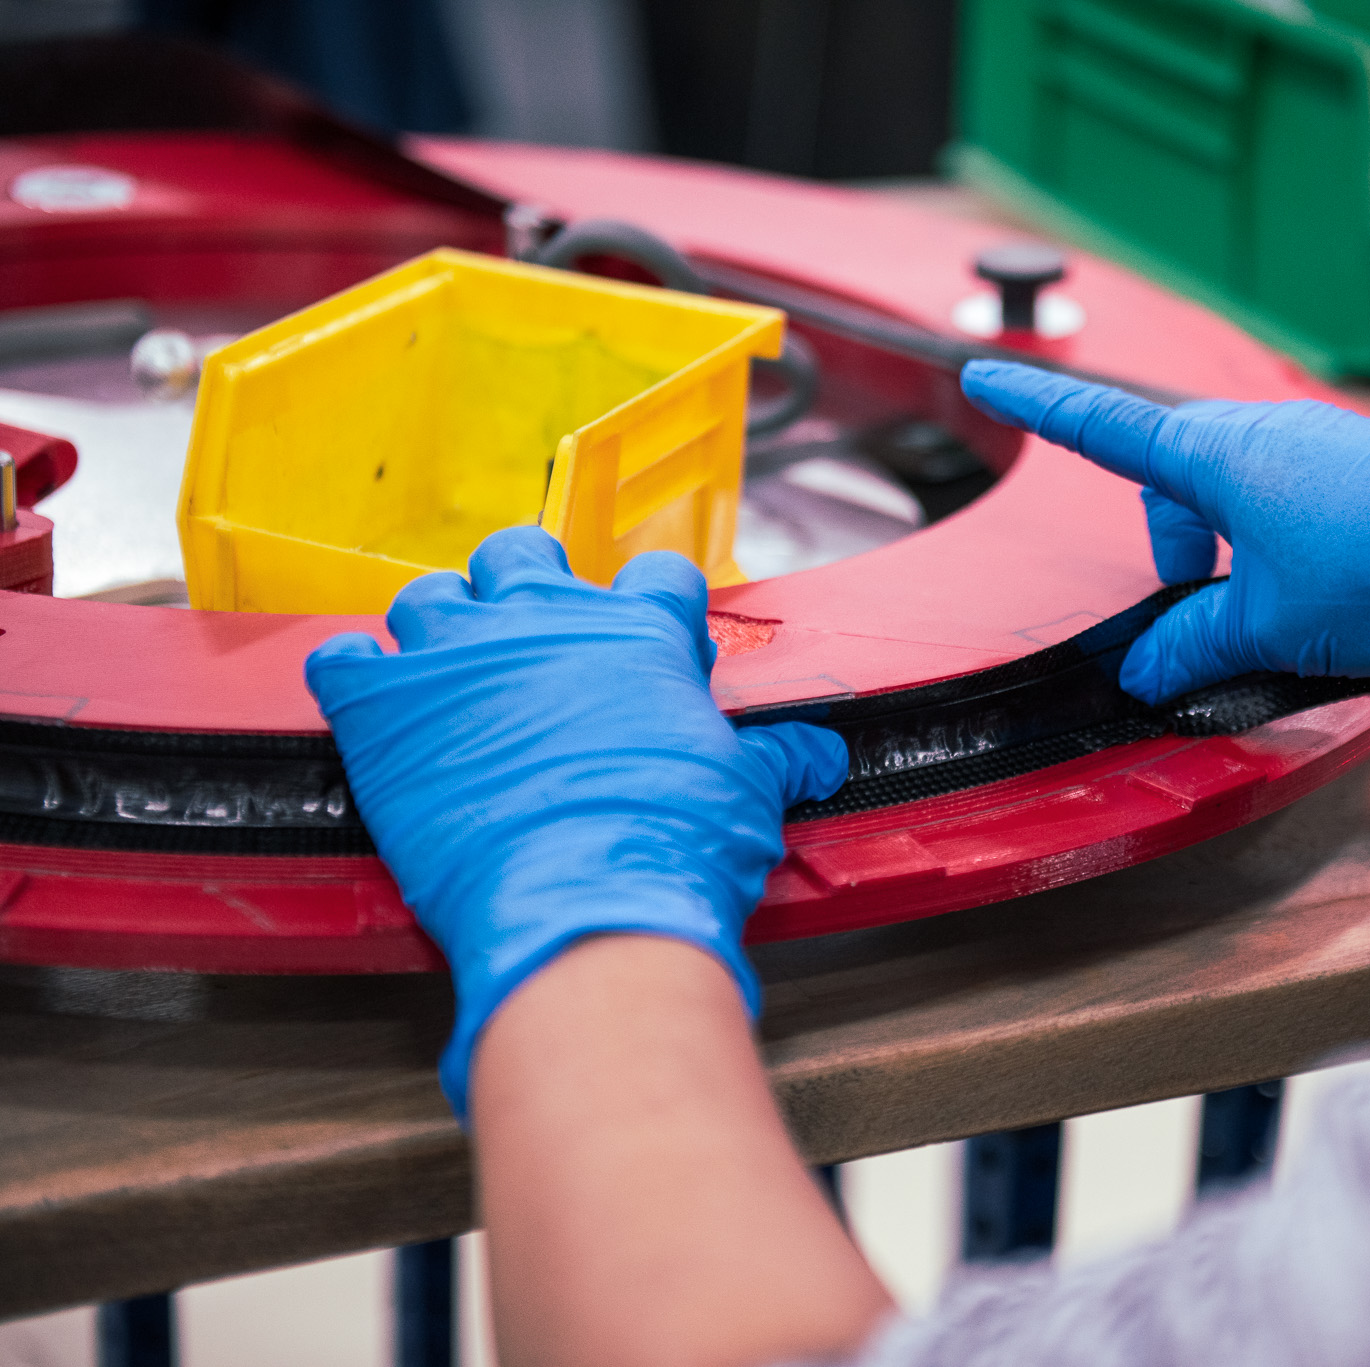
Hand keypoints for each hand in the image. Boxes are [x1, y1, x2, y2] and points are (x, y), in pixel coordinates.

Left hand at [303, 527, 846, 1119]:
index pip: (655, 575)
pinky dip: (356, 680)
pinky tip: (375, 709)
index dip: (653, 608)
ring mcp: (455, 655)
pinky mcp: (381, 707)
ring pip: (428, 596)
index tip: (652, 650)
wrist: (583, 901)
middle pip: (522, 552)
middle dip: (527, 587)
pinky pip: (344, 660)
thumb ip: (774, 757)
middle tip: (536, 645)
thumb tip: (819, 754)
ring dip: (440, 629)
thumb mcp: (746, 792)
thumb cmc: (674, 844)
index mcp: (638, 631)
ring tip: (451, 678)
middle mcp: (544, 619)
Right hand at [961, 361, 1369, 703]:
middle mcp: (1263, 436)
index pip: (1104, 425)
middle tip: (1202, 623)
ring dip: (1234, 569)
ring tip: (1281, 628)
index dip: (1039, 406)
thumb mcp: (1270, 626)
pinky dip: (1285, 565)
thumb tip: (1152, 668)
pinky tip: (1331, 613)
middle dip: (1174, 558)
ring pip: (1236, 510)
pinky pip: (1292, 518)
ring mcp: (1317, 452)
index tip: (988, 377)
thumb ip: (1196, 646)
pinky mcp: (1363, 479)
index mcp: (1218, 452)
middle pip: (1175, 491)